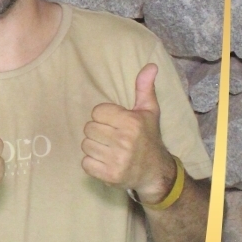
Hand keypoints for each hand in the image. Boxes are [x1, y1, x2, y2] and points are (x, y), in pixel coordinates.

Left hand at [81, 64, 176, 201]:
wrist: (156, 172)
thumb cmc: (149, 138)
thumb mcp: (149, 111)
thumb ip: (144, 88)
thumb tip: (151, 65)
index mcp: (132, 123)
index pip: (97, 112)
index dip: (104, 116)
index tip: (115, 123)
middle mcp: (125, 141)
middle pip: (89, 128)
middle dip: (97, 131)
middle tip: (110, 137)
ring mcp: (117, 160)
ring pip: (85, 145)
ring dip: (93, 147)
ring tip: (108, 149)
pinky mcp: (109, 175)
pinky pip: (85, 163)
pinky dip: (91, 163)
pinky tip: (104, 161)